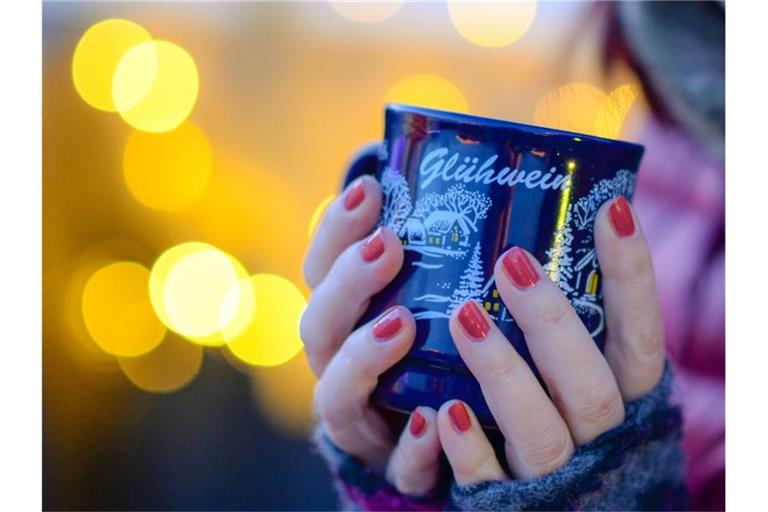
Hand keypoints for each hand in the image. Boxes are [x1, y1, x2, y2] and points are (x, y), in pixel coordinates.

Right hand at [301, 176, 441, 495]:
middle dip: (347, 283)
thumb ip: (442, 249)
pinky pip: (395, 465)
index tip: (370, 189)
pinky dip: (410, 446)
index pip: (322, 269)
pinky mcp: (395, 466)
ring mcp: (362, 421)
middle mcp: (340, 367)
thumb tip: (463, 175)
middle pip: (319, 326)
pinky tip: (432, 421)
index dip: (336, 230)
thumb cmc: (436, 348)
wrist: (439, 439)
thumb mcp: (433, 294)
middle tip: (389, 245)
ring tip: (402, 323)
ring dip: (363, 357)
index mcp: (344, 320)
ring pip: (337, 396)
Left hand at [437, 196, 666, 483]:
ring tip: (464, 315)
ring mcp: (555, 476)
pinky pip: (488, 483)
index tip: (613, 209)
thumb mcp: (580, 372)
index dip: (633, 277)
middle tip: (510, 261)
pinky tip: (444, 412)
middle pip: (591, 386)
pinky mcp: (505, 504)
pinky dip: (468, 449)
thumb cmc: (560, 418)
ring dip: (503, 374)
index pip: (640, 336)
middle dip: (552, 322)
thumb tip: (535, 229)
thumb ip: (572, 324)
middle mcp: (598, 439)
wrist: (555, 507)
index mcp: (623, 399)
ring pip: (541, 432)